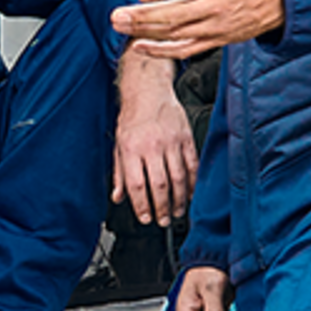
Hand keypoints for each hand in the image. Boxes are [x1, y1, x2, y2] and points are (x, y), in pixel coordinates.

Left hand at [110, 0, 283, 57]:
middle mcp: (216, 5)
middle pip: (175, 14)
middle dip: (143, 17)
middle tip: (118, 15)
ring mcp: (214, 25)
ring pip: (177, 33)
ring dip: (146, 33)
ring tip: (122, 28)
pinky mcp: (215, 39)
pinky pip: (186, 49)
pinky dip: (163, 51)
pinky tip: (142, 47)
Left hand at [112, 49, 196, 226]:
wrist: (148, 90)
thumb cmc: (132, 118)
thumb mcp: (118, 145)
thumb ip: (119, 173)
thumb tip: (118, 197)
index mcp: (131, 149)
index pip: (137, 184)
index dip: (142, 205)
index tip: (145, 218)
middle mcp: (151, 145)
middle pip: (159, 185)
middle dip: (162, 207)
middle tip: (163, 220)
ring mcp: (171, 141)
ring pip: (178, 177)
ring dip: (179, 199)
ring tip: (177, 211)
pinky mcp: (186, 137)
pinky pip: (192, 165)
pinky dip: (193, 182)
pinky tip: (191, 193)